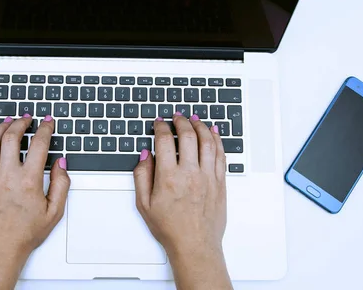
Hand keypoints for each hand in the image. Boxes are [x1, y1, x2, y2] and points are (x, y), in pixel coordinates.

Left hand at [0, 115, 69, 289]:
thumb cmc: (24, 234)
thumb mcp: (54, 212)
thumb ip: (61, 184)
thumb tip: (61, 164)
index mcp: (28, 181)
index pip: (39, 145)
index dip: (45, 129)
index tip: (47, 122)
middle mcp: (6, 176)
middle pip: (12, 137)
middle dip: (21, 123)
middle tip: (26, 118)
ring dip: (1, 128)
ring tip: (8, 122)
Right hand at [134, 114, 231, 289]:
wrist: (195, 246)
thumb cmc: (170, 228)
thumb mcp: (144, 204)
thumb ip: (141, 176)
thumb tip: (145, 155)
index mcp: (168, 177)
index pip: (165, 141)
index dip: (161, 127)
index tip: (159, 123)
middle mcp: (190, 173)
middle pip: (188, 136)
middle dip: (181, 121)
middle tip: (177, 116)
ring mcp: (207, 177)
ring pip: (207, 142)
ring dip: (200, 126)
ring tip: (195, 119)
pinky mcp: (219, 182)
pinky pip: (221, 155)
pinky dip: (217, 140)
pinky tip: (213, 132)